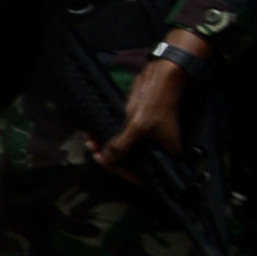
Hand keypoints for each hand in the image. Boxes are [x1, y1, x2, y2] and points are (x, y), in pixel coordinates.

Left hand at [99, 51, 194, 168]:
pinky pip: (122, 140)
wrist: (159, 79)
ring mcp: (147, 141)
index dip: (125, 173)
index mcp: (166, 155)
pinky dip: (108, 139)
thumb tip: (108, 159)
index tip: (108, 164)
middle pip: (132, 164)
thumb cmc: (155, 104)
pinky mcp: (138, 131)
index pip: (145, 175)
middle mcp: (157, 151)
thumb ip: (123, 145)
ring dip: (106, 149)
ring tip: (90, 142)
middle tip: (94, 152)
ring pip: (125, 153)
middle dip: (111, 160)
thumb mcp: (138, 126)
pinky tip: (93, 135)